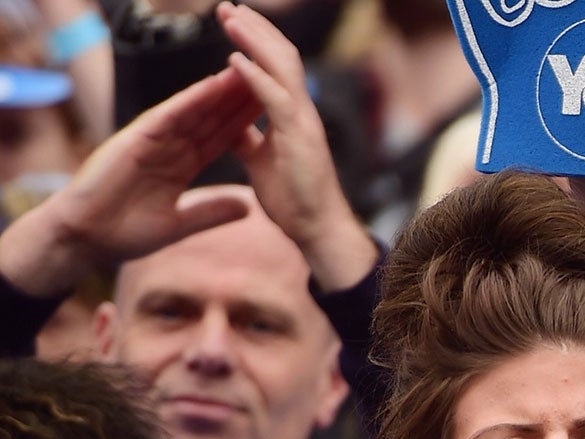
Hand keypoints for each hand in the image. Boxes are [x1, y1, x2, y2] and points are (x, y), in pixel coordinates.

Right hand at [0, 68, 260, 297]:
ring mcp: (152, 140)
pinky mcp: (136, 139)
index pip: (220, 140)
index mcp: (180, 166)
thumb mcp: (180, 224)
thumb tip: (249, 208)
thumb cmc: (125, 232)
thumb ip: (212, 212)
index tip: (273, 111)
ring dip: (219, 92)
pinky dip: (190, 101)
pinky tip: (211, 87)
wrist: (88, 237)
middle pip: (211, 119)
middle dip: (238, 101)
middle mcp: (169, 148)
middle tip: (268, 78)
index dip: (246, 125)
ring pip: (193, 111)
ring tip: (246, 72)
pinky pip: (168, 116)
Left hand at [218, 2, 376, 291]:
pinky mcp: (298, 138)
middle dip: (254, 28)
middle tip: (226, 6)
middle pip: (281, 55)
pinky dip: (254, 76)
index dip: (256, 39)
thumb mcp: (261, 160)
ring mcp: (303, 122)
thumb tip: (230, 124)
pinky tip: (234, 58)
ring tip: (229, 18)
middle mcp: (302, 111)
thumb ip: (248, 137)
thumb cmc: (295, 200)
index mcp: (293, 115)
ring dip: (253, 40)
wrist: (317, 230)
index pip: (277, 65)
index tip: (232, 20)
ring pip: (281, 67)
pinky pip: (275, 99)